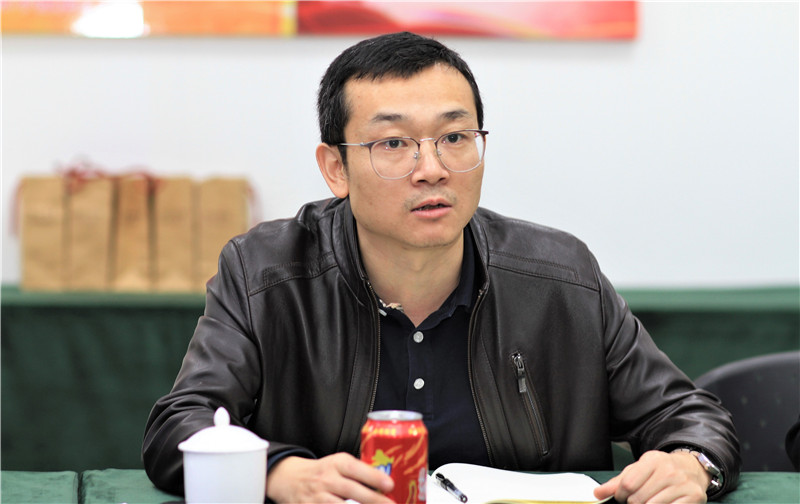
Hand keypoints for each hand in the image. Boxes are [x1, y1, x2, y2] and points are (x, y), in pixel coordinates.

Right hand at [265, 453, 394, 502]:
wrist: (290, 479)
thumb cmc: (323, 472)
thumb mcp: (338, 464)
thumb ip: (359, 472)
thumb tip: (387, 485)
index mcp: (336, 464)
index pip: (355, 468)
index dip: (373, 477)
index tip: (390, 485)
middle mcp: (325, 479)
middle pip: (351, 491)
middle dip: (373, 500)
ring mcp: (316, 497)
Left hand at [593, 450, 710, 503]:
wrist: (691, 469)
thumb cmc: (660, 471)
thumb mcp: (639, 469)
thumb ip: (618, 482)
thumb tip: (598, 493)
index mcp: (652, 460)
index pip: (628, 484)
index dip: (620, 495)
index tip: (622, 498)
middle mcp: (668, 470)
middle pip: (638, 498)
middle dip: (633, 503)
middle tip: (636, 501)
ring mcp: (682, 484)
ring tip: (649, 502)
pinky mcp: (693, 497)